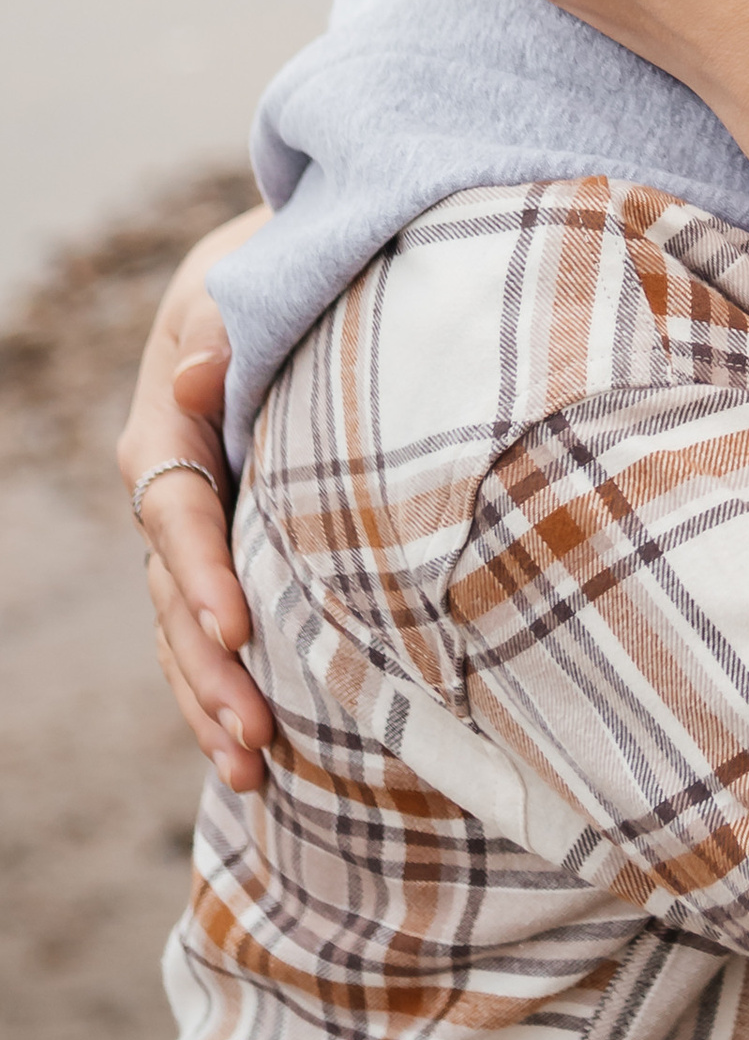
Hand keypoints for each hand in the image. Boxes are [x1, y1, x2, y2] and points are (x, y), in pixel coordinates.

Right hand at [121, 206, 272, 793]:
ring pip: (183, 630)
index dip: (203, 570)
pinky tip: (246, 759)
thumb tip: (206, 372)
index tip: (238, 626)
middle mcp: (169, 488)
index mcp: (169, 422)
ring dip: (212, 700)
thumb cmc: (277, 268)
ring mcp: (193, 528)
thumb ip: (232, 327)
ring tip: (252, 771)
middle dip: (210, 669)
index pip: (178, 509)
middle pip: (174, 593)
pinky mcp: (225, 552)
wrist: (287, 270)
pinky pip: (207, 632)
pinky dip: (221, 691)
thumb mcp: (250, 277)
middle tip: (254, 736)